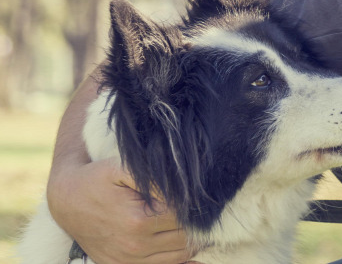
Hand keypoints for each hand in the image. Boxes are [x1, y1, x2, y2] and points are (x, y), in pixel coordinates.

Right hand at [47, 158, 190, 263]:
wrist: (66, 200)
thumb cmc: (97, 179)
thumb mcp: (122, 167)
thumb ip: (155, 177)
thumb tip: (184, 190)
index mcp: (138, 221)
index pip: (185, 216)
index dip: (193, 204)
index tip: (191, 193)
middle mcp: (135, 246)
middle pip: (186, 236)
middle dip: (194, 221)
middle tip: (192, 206)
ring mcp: (129, 260)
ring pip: (181, 254)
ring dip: (188, 238)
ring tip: (186, 219)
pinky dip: (176, 253)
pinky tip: (174, 236)